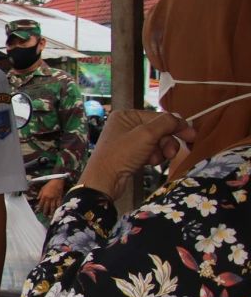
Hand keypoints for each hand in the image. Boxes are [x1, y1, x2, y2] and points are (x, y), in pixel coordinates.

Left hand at [36, 177, 66, 216]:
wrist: (57, 181)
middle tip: (44, 216)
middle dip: (45, 212)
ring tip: (51, 216)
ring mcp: (55, 198)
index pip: (41, 204)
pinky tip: (58, 211)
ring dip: (51, 212)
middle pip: (47, 206)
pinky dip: (58, 208)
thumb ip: (40, 194)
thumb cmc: (49, 184)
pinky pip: (59, 204)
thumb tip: (37, 199)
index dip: (39, 208)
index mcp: (44, 196)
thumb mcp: (43, 188)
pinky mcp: (59, 198)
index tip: (38, 212)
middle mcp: (49, 198)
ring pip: (53, 207)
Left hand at [77, 110, 195, 199]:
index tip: (192, 135)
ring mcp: (127, 141)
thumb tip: (179, 118)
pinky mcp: (129, 155)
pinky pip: (149, 152)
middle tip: (173, 153)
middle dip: (167, 142)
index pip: (158, 116)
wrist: (105, 181)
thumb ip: (166, 123)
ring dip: (161, 151)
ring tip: (158, 160)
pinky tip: (150, 163)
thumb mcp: (146, 134)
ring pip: (156, 142)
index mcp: (126, 115)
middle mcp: (125, 125)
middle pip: (158, 130)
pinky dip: (153, 157)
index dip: (176, 125)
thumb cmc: (122, 154)